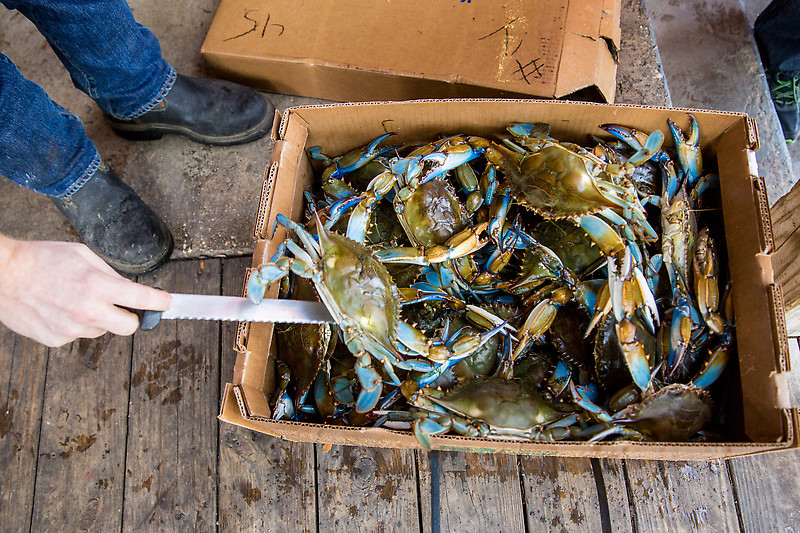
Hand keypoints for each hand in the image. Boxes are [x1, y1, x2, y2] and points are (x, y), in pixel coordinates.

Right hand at [0, 235, 170, 346]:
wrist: (3, 275)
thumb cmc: (41, 259)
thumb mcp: (83, 255)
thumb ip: (110, 273)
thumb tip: (127, 287)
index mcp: (99, 286)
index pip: (143, 299)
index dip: (160, 301)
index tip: (167, 302)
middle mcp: (89, 311)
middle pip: (130, 327)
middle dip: (131, 316)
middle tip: (121, 306)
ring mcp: (72, 329)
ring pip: (100, 330)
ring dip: (96, 318)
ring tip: (73, 300)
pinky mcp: (56, 339)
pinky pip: (77, 334)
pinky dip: (74, 324)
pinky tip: (58, 309)